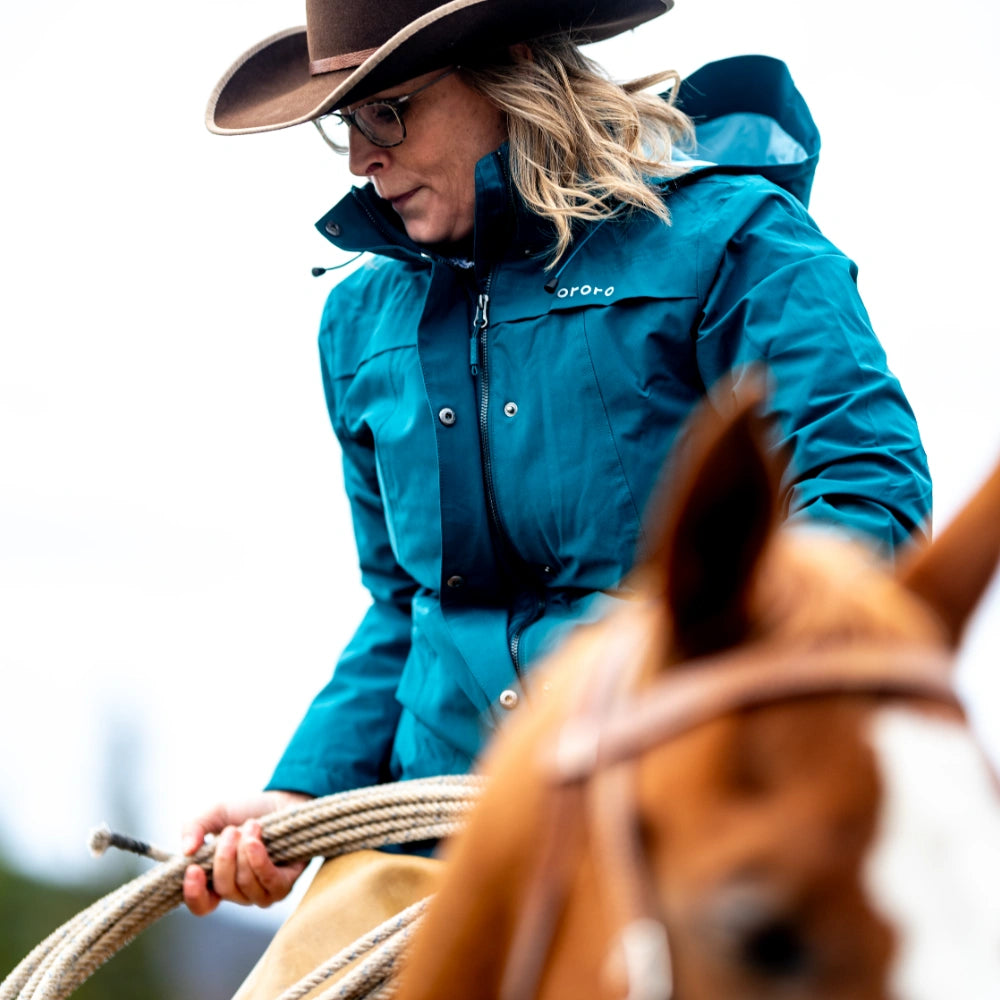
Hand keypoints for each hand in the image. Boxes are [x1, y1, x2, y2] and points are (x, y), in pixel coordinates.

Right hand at [181, 790, 311, 915]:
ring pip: (245, 884)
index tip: (193, 868)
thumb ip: (194, 827)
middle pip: (224, 889)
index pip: (202, 906)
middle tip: (231, 831)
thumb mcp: (216, 814)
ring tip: (252, 825)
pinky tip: (255, 840)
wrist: (283, 799)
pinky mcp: (285, 884)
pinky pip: (268, 881)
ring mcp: (263, 892)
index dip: (194, 894)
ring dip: (244, 850)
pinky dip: (258, 859)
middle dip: (224, 857)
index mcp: (219, 881)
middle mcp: (240, 892)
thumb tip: (186, 851)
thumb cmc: (248, 811)